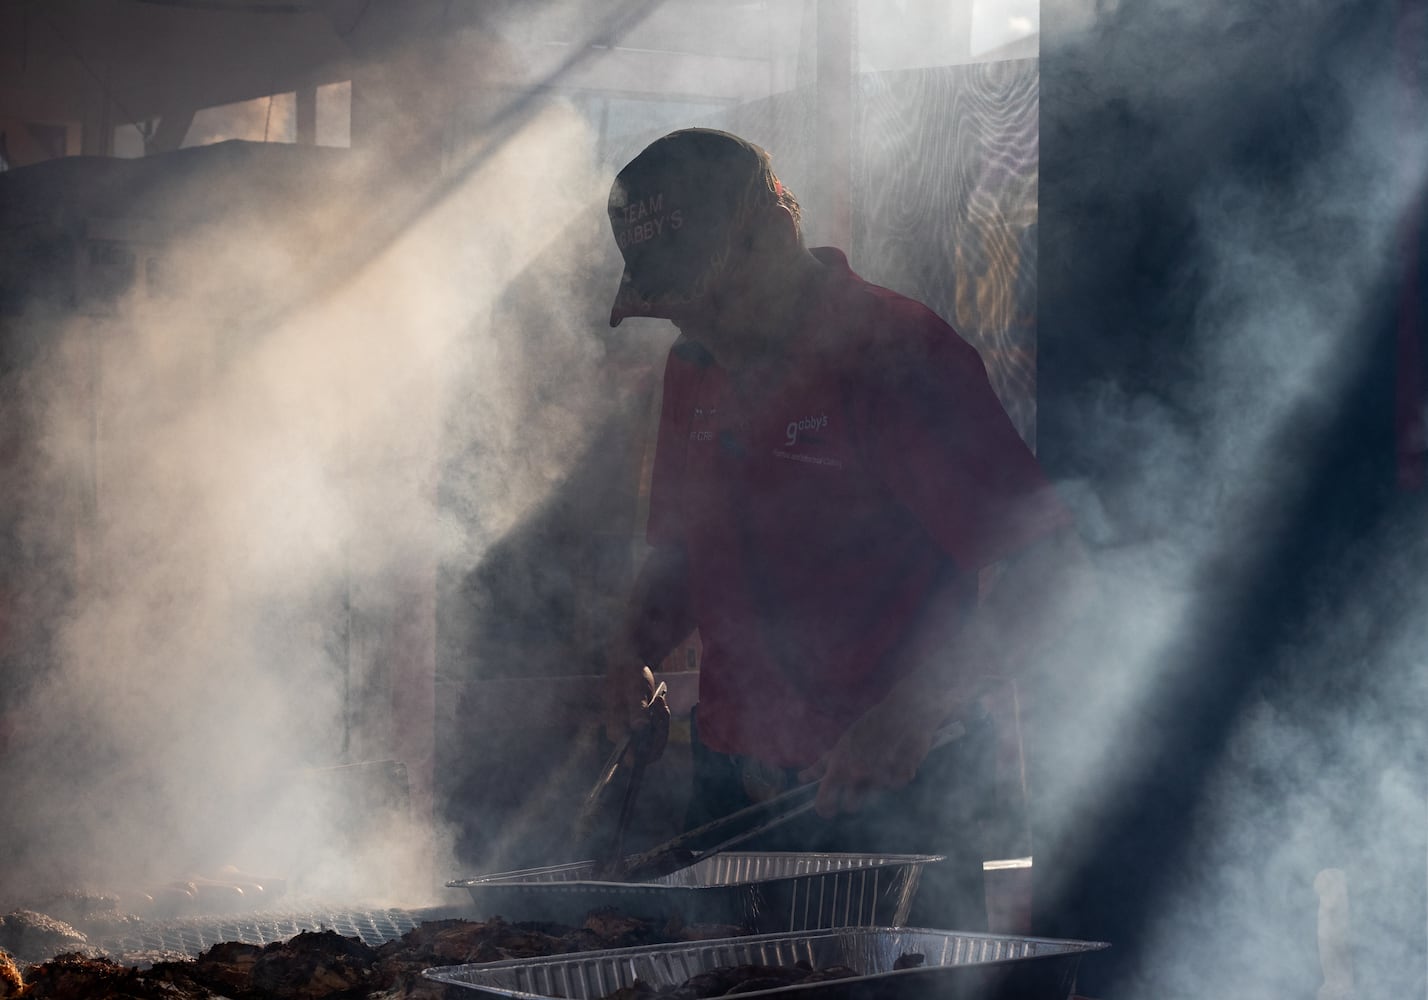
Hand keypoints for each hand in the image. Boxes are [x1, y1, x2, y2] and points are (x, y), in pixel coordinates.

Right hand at [603, 653, 668, 762]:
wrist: (629, 666)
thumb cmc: (628, 675)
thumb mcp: (634, 688)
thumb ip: (636, 708)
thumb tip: (640, 729)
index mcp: (615, 730)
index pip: (633, 757)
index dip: (649, 750)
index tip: (658, 726)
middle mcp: (623, 737)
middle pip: (648, 752)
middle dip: (660, 731)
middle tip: (661, 706)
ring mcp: (633, 734)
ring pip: (655, 743)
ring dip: (662, 723)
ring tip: (660, 701)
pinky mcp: (641, 729)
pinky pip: (657, 734)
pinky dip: (662, 720)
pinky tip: (660, 704)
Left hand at [798, 694, 946, 817]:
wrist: (904, 710)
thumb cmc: (871, 726)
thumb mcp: (843, 743)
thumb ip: (824, 763)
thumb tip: (801, 778)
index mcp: (839, 766)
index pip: (824, 799)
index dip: (823, 809)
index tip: (826, 812)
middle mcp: (857, 775)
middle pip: (850, 806)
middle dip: (852, 802)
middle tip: (855, 793)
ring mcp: (879, 778)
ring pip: (875, 795)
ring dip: (876, 785)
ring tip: (881, 768)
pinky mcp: (901, 778)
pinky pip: (897, 785)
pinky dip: (898, 775)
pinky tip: (900, 759)